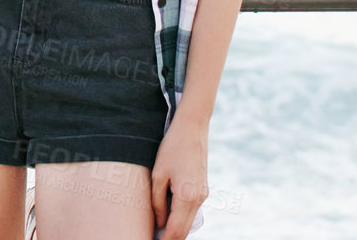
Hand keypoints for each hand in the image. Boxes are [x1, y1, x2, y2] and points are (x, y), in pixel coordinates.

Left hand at [150, 113, 208, 239]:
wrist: (193, 127)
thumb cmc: (172, 148)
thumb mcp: (158, 175)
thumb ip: (158, 203)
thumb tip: (159, 224)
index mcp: (187, 196)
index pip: (175, 231)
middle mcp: (199, 199)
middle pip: (184, 231)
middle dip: (170, 239)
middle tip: (153, 239)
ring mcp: (203, 194)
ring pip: (189, 223)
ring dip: (175, 230)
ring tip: (157, 231)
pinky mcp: (203, 189)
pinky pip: (192, 212)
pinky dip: (181, 219)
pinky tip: (168, 218)